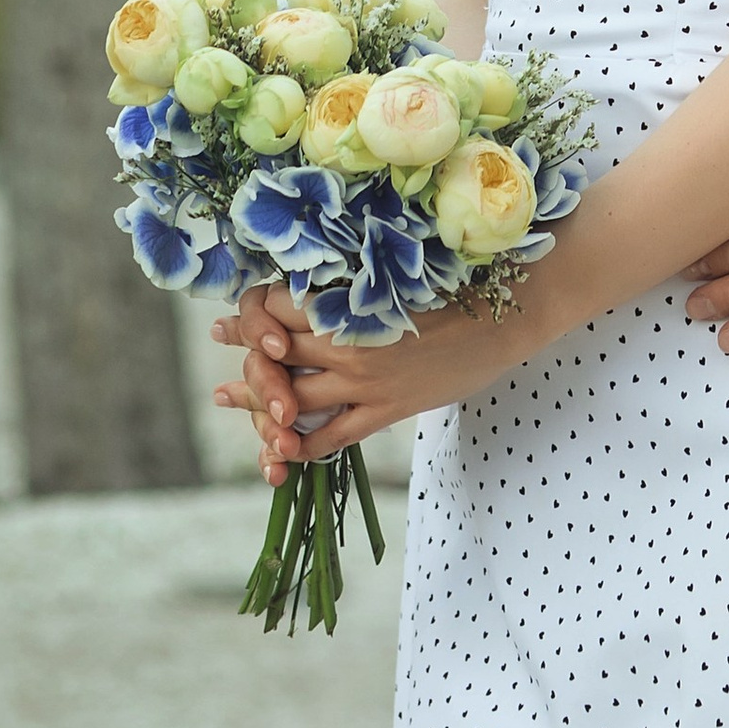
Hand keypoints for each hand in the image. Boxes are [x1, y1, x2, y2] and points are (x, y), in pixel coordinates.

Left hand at [218, 290, 531, 469]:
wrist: (509, 316)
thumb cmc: (457, 284)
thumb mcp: (397, 277)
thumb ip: (354, 287)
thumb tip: (313, 284)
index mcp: (349, 305)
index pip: (280, 309)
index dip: (251, 312)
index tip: (231, 315)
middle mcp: (350, 345)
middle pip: (277, 355)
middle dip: (243, 354)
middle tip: (219, 353)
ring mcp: (368, 383)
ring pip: (295, 401)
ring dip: (256, 404)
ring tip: (226, 399)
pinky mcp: (388, 411)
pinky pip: (333, 436)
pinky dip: (302, 445)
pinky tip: (283, 450)